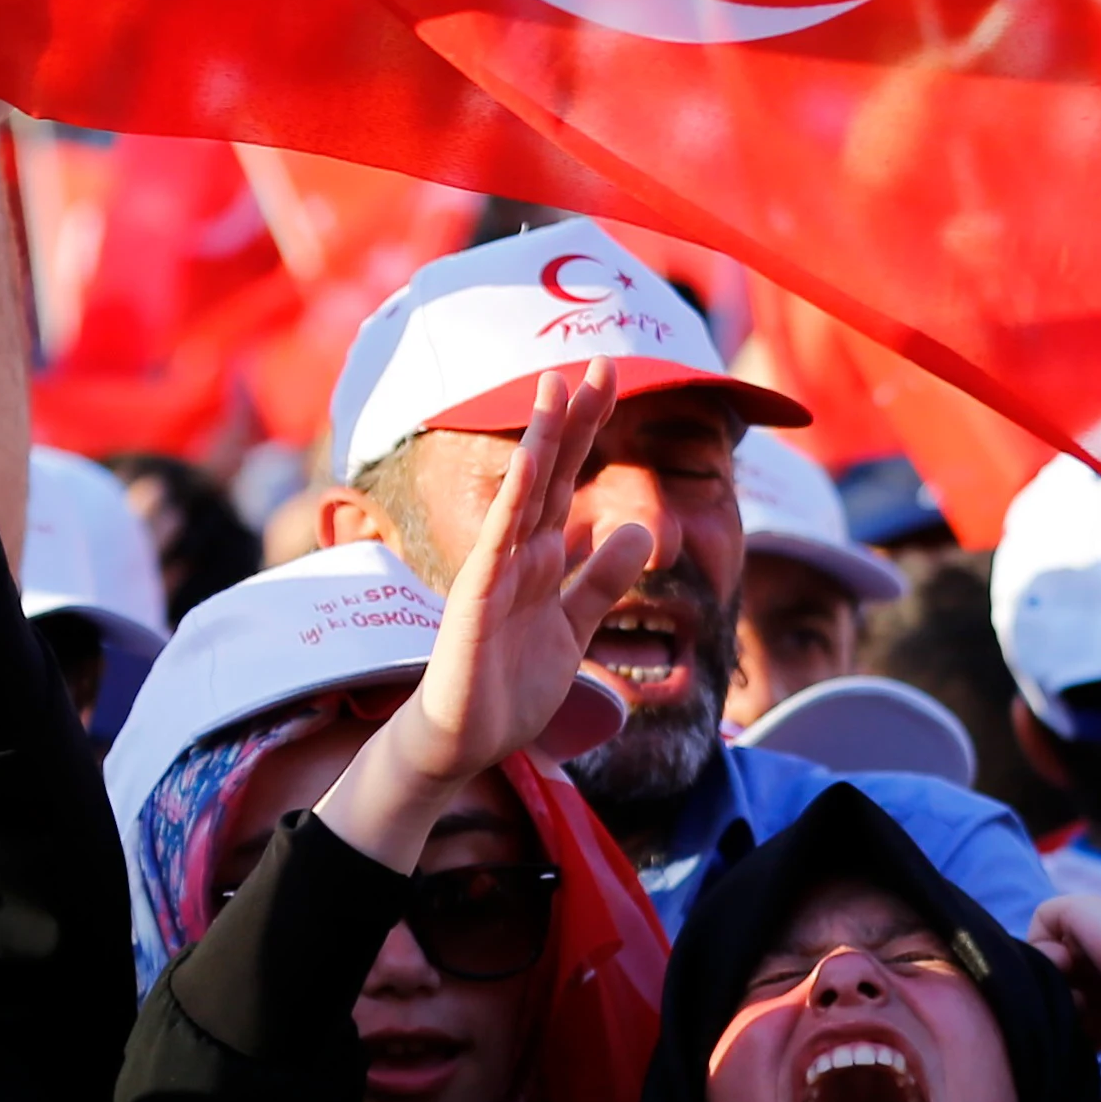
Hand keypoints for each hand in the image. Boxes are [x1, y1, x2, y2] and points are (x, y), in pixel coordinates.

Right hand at [318, 362, 651, 869]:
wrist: (466, 741)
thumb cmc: (510, 687)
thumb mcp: (575, 628)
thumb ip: (601, 581)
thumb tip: (635, 529)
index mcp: (541, 557)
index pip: (568, 479)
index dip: (588, 430)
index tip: (610, 378)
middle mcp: (517, 552)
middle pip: (550, 471)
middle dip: (573, 417)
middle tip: (596, 360)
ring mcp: (495, 570)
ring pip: (524, 492)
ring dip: (542, 439)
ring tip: (558, 385)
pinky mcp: (477, 598)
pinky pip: (499, 541)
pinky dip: (515, 500)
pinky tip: (530, 460)